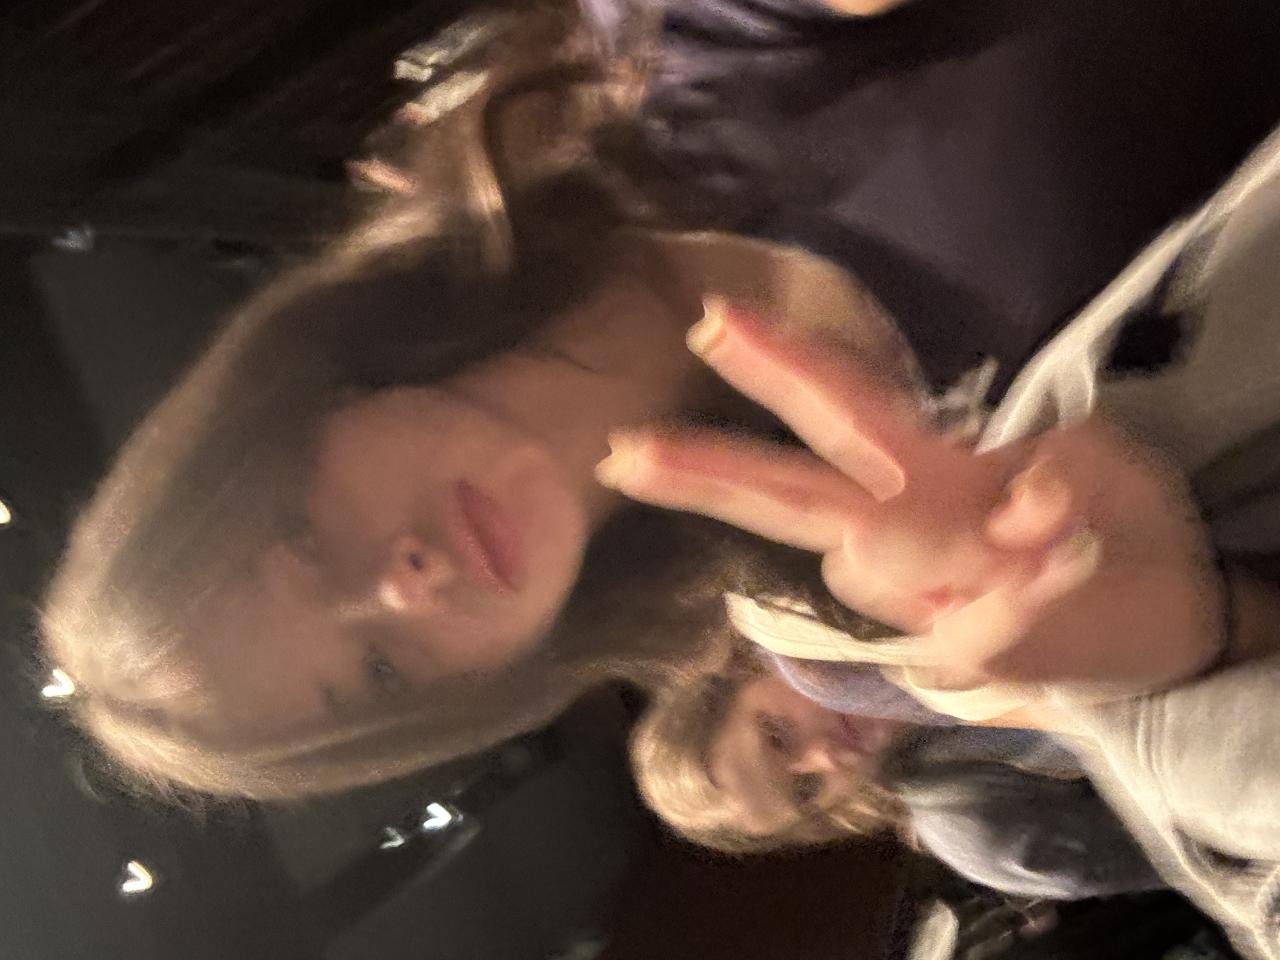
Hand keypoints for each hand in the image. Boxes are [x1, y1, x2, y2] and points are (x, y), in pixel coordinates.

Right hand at [596, 302, 1224, 695]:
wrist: (1163, 617)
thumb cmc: (1106, 521)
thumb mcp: (1090, 471)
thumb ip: (1044, 480)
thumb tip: (1032, 491)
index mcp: (919, 470)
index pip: (835, 408)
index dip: (778, 362)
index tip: (708, 320)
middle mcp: (900, 531)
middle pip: (793, 495)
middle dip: (715, 471)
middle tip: (630, 454)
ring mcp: (924, 594)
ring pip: (881, 563)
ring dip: (962, 539)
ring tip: (1063, 521)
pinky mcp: (968, 656)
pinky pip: (977, 628)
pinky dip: (1027, 595)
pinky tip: (1072, 560)